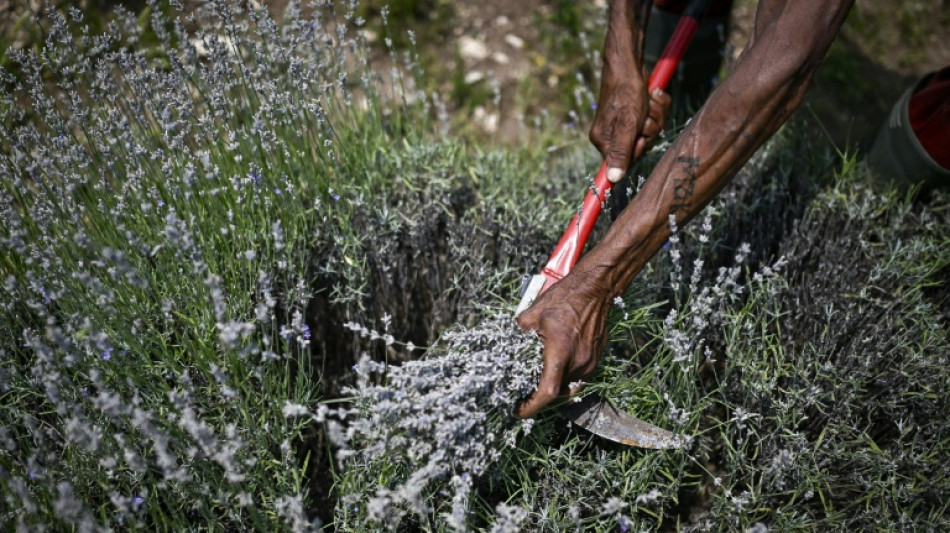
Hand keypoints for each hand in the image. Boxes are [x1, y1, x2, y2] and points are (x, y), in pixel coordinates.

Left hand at [515, 267, 613, 417]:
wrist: (595, 289)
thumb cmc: (566, 298)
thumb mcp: (533, 312)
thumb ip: (519, 332)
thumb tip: (509, 341)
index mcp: (560, 352)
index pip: (546, 392)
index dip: (531, 407)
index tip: (518, 411)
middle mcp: (578, 362)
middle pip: (557, 394)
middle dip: (539, 399)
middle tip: (523, 396)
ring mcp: (590, 362)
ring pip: (569, 388)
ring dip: (553, 389)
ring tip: (538, 384)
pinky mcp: (596, 359)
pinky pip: (580, 378)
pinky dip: (566, 379)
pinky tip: (556, 370)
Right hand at [591, 82, 670, 182]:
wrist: (629, 64)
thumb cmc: (625, 92)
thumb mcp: (626, 125)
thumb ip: (620, 152)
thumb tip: (612, 179)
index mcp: (604, 141)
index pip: (626, 162)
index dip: (638, 148)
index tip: (639, 136)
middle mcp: (612, 135)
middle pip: (642, 145)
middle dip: (650, 128)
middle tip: (645, 115)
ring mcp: (625, 124)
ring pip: (652, 131)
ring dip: (656, 115)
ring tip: (648, 102)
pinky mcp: (636, 113)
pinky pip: (654, 119)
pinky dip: (657, 107)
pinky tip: (651, 96)